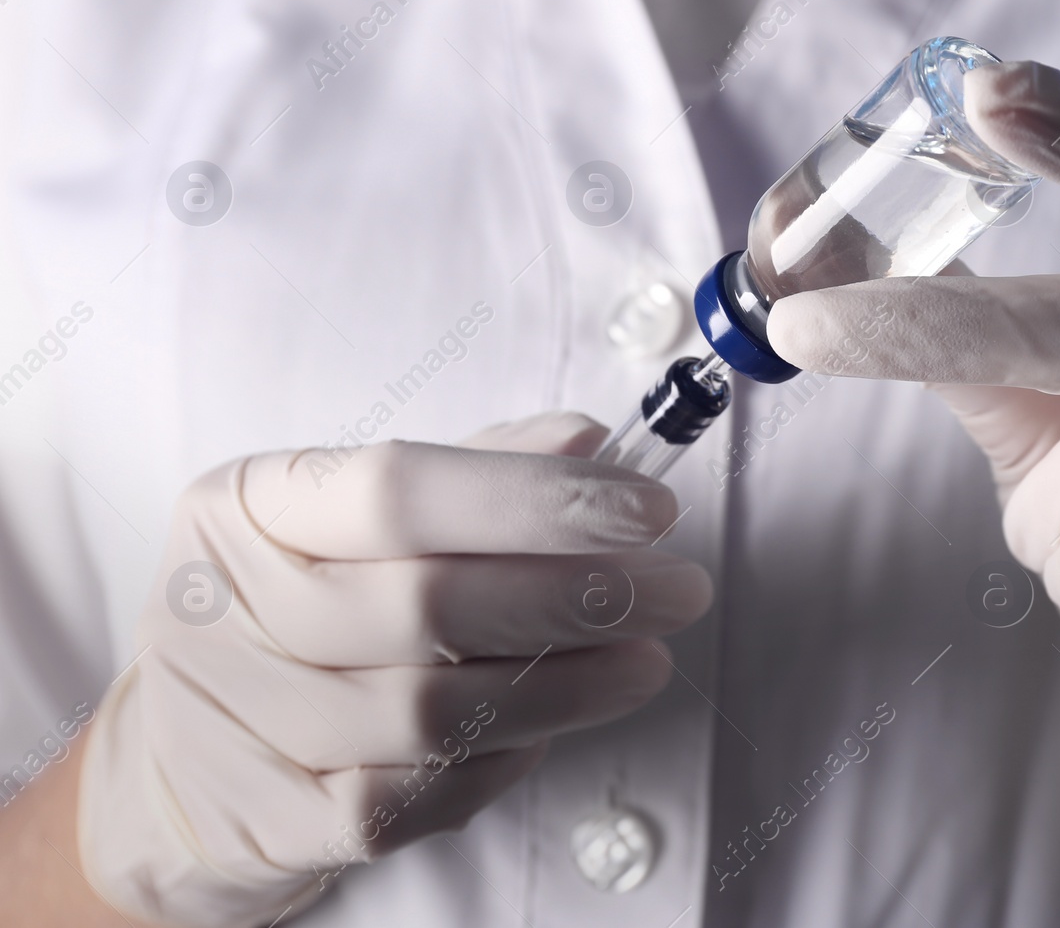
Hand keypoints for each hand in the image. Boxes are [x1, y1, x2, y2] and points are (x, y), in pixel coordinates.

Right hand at [77, 412, 710, 926]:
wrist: (178, 760)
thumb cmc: (294, 611)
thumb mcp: (358, 519)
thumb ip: (478, 472)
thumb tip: (591, 442)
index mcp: (248, 507)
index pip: (400, 488)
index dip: (535, 498)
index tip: (648, 508)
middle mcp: (228, 607)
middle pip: (430, 603)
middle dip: (581, 596)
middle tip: (678, 590)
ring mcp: (243, 722)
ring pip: (433, 711)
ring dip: (569, 686)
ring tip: (645, 659)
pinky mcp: (274, 820)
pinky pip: (418, 794)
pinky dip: (505, 758)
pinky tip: (555, 725)